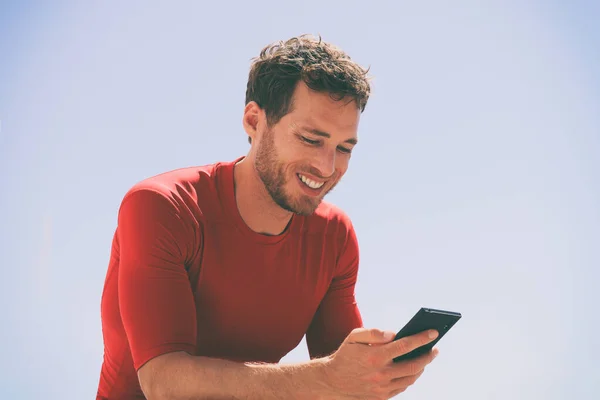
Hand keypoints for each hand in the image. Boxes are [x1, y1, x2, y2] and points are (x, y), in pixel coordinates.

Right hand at [320, 328, 438, 398]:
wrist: (332, 382)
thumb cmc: (345, 355)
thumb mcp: (354, 337)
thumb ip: (374, 332)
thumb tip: (394, 334)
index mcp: (375, 356)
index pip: (405, 345)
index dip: (421, 338)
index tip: (434, 332)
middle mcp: (381, 373)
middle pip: (413, 365)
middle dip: (428, 356)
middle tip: (435, 348)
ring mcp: (383, 388)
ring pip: (411, 378)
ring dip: (422, 368)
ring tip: (426, 358)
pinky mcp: (382, 397)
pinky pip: (403, 387)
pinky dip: (411, 378)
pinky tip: (414, 369)